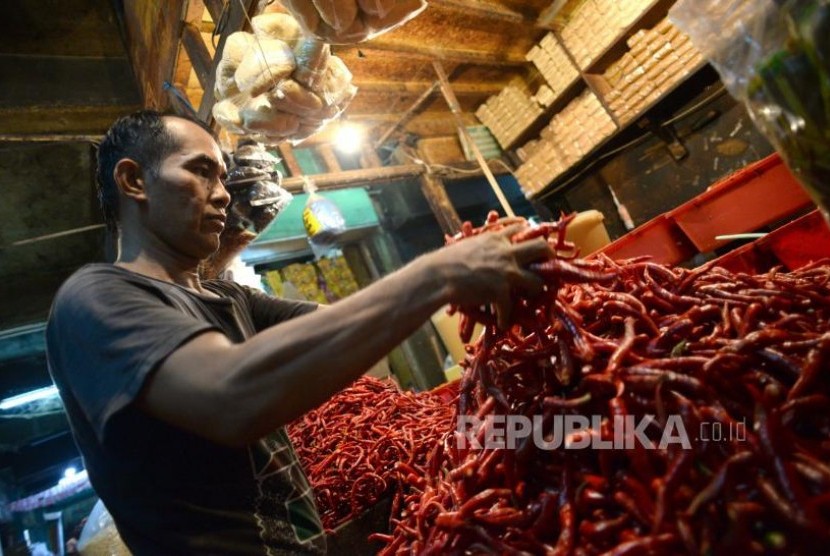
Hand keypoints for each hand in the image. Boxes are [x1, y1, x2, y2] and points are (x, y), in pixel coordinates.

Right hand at [428, 223, 552, 328]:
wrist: (437, 276)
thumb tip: (481, 249)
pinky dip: (506, 318)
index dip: (531, 234)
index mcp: (495, 238)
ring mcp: (506, 272)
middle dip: (549, 255)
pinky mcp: (501, 292)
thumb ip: (480, 245)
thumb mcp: (467, 244)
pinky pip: (510, 309)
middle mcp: (506, 252)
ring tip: (531, 297)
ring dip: (536, 290)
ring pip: (536, 281)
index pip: (520, 228)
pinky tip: (502, 323)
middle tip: (549, 265)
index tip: (535, 239)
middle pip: (540, 248)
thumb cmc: (444, 261)